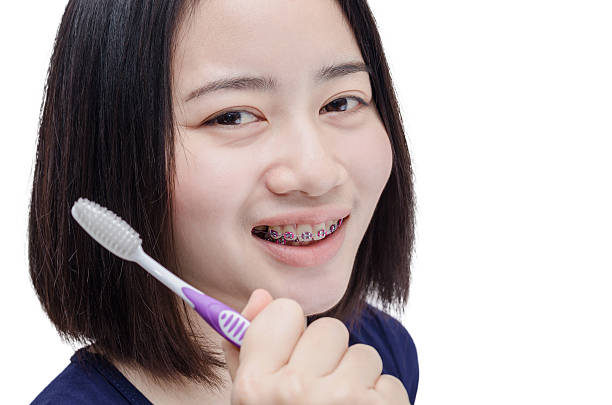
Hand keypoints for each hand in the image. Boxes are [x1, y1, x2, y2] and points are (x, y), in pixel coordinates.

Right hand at [222, 289, 410, 404]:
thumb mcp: (253, 403)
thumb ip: (248, 349)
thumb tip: (260, 296)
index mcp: (254, 387)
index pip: (283, 311)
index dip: (290, 333)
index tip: (291, 356)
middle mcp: (293, 392)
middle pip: (328, 329)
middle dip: (328, 358)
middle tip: (319, 395)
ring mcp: (340, 403)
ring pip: (363, 353)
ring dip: (357, 381)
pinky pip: (388, 380)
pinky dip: (380, 403)